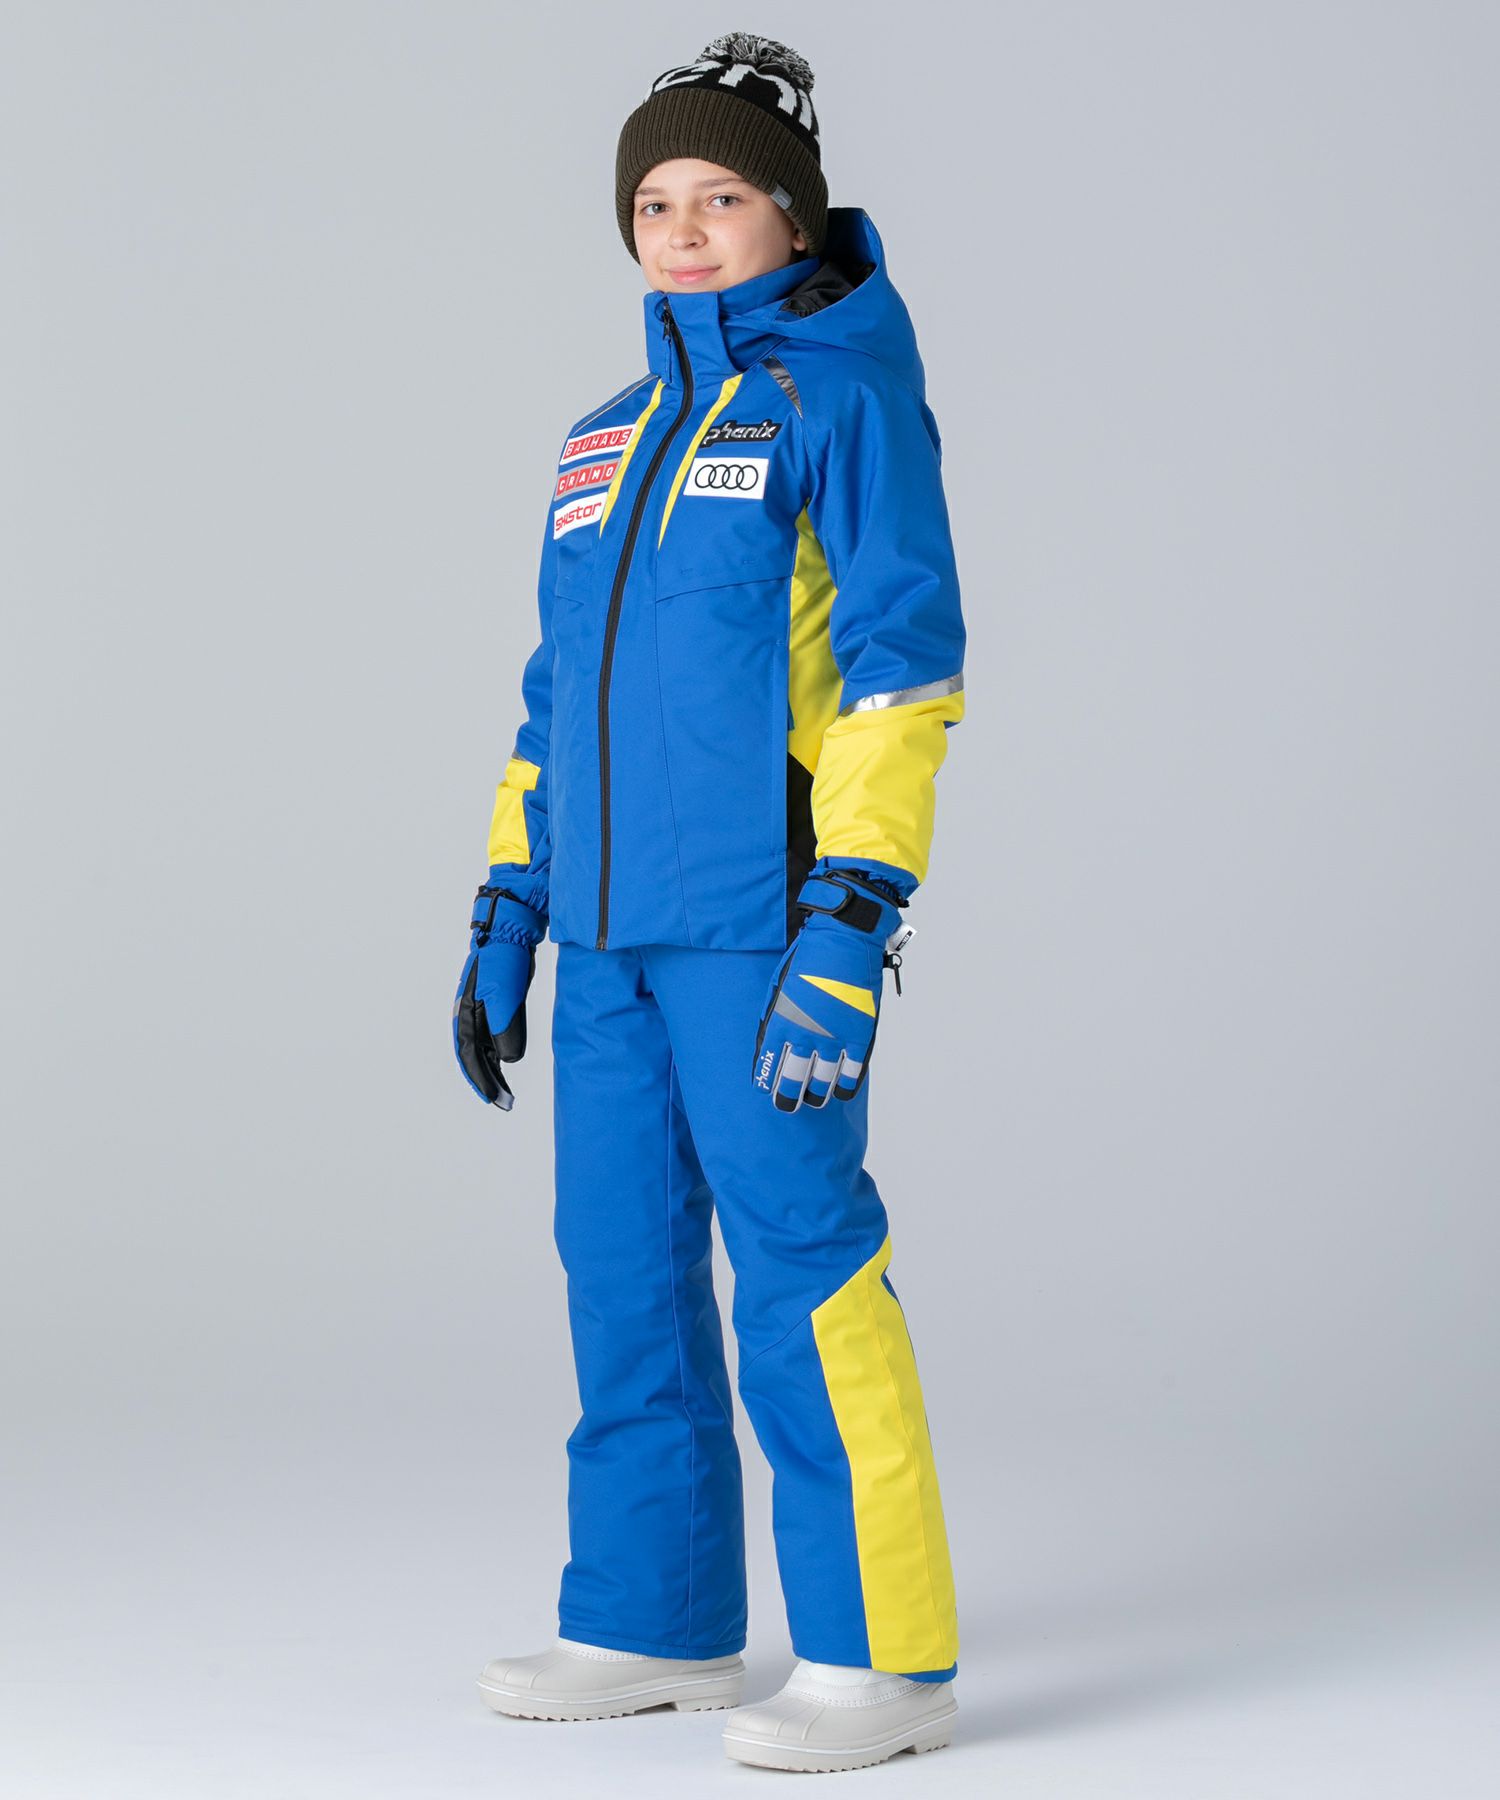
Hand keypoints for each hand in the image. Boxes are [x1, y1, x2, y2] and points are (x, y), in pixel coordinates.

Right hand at [452, 884, 547, 1109]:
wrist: (511, 930)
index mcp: (466, 1011)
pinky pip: (492, 1035)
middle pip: (473, 1054)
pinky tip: (505, 1063)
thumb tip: (507, 1058)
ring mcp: (480, 1007)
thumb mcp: (505, 992)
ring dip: (491, 1069)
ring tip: (504, 1091)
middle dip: (485, 1080)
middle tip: (502, 1103)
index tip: (493, 1099)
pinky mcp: (495, 1002)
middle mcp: (468, 1012)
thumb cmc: (505, 959)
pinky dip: (497, 1052)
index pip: (468, 1054)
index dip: (480, 1078)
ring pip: (482, 1046)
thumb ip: (505, 1024)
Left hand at [751, 866, 909, 1112]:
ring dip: (816, 1094)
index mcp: (781, 1020)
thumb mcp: (779, 985)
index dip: (767, 1080)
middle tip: (785, 1106)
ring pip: (822, 1080)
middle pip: (793, 1079)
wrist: (844, 938)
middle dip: (787, 1097)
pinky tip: (840, 1092)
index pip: (769, 1063)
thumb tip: (771, 1043)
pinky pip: (852, 1071)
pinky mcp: (859, 1034)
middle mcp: (806, 1034)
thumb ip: (774, 1016)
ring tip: (813, 1101)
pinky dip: (845, 1085)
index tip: (765, 1089)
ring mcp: (834, 1037)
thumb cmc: (809, 957)